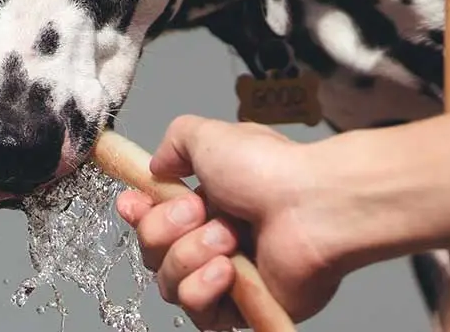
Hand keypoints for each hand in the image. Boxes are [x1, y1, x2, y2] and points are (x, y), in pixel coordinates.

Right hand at [116, 116, 341, 329]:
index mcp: (208, 200)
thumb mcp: (212, 137)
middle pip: (152, 251)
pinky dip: (204, 287)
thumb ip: (176, 142)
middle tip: (201, 211)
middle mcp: (214, 238)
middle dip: (166, 229)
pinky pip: (198, 313)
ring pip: (169, 282)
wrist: (315, 207)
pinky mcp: (241, 309)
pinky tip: (227, 269)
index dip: (138, 214)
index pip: (152, 218)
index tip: (133, 203)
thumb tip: (158, 164)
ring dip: (190, 256)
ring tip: (228, 239)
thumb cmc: (272, 171)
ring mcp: (227, 276)